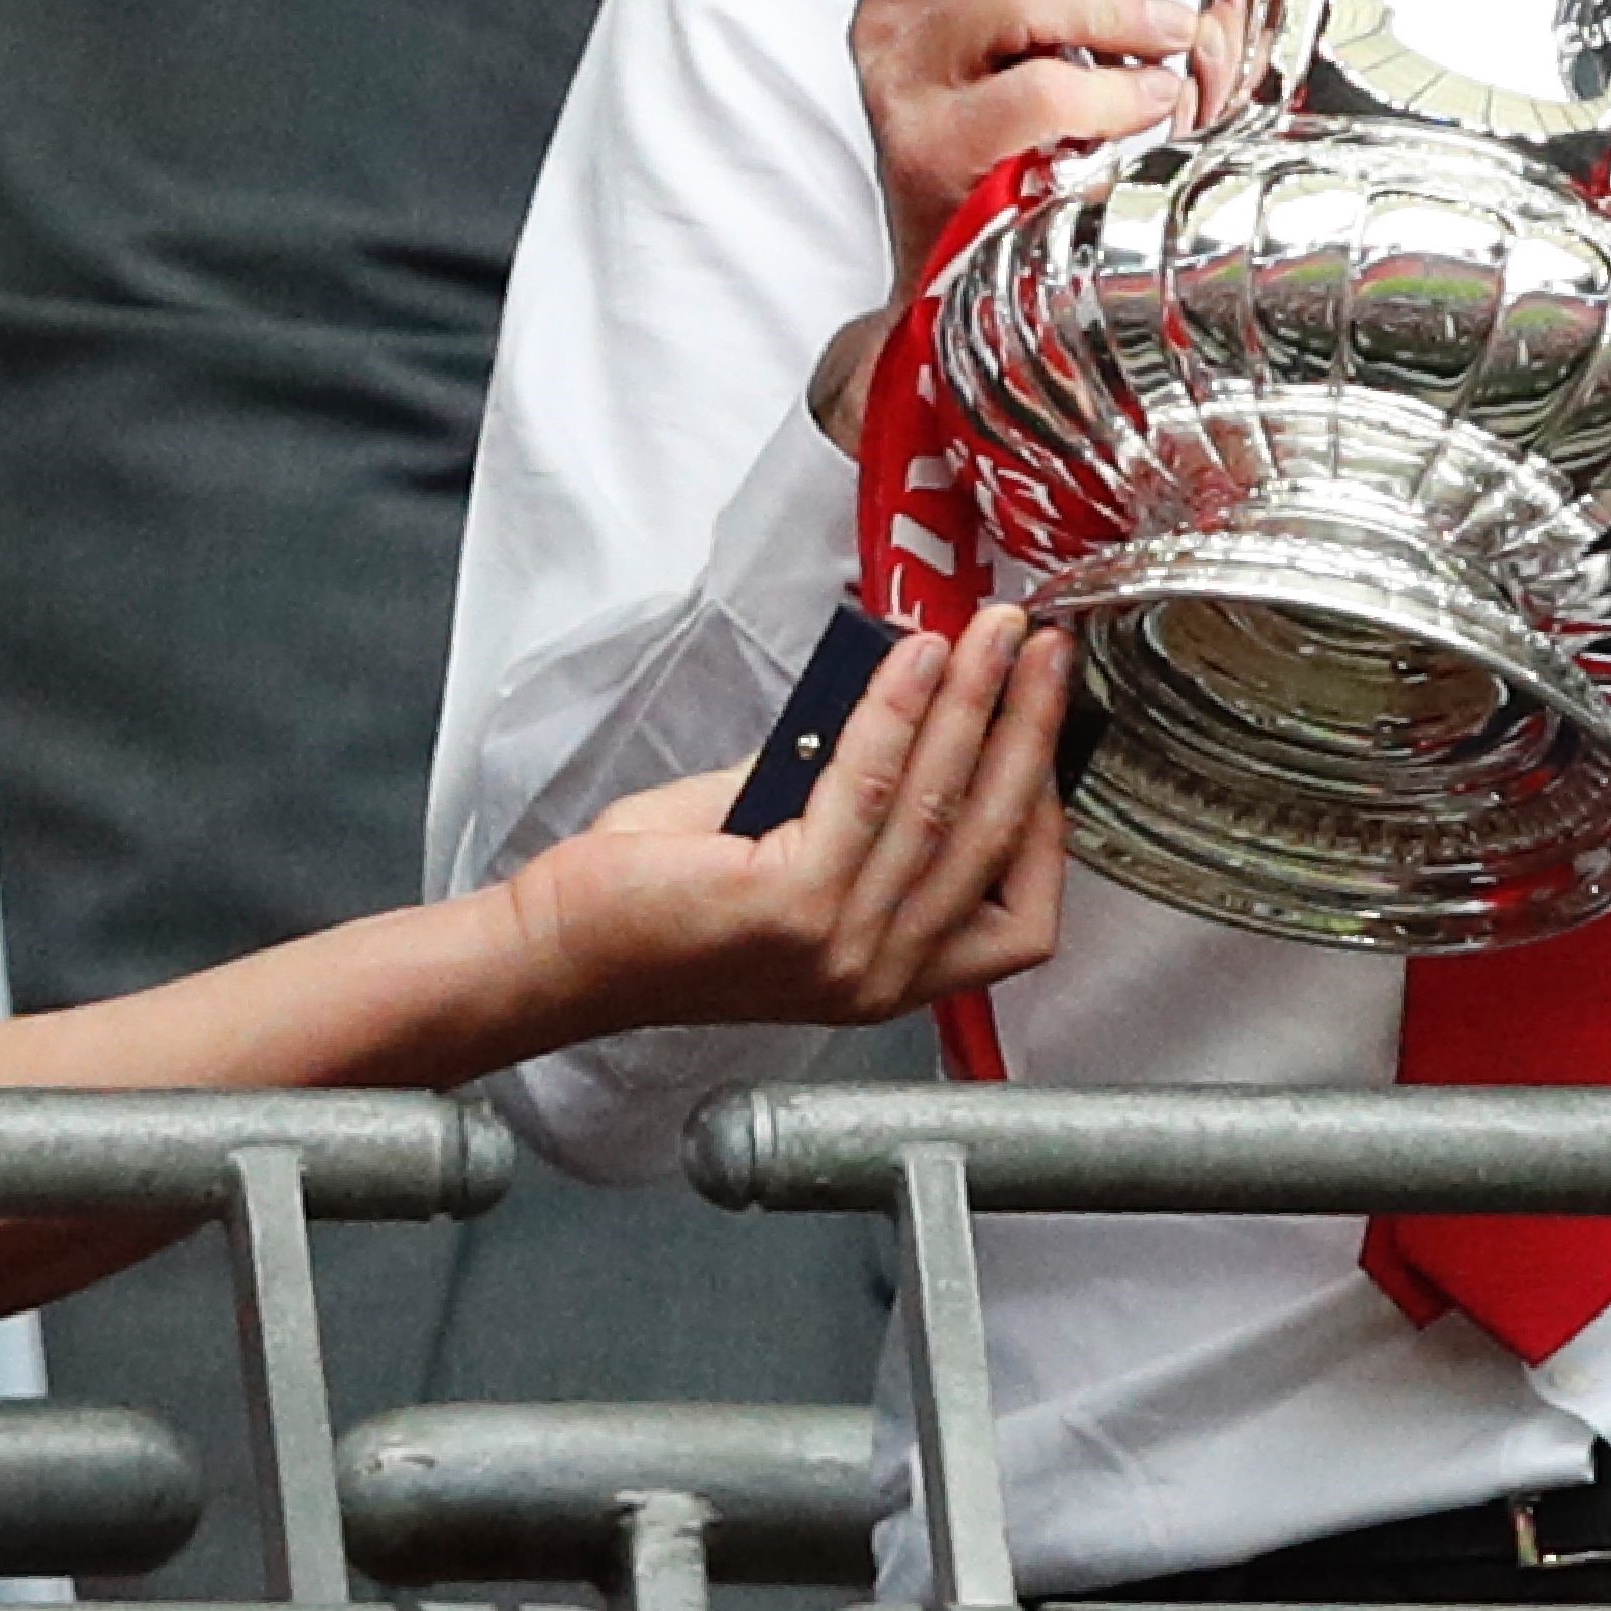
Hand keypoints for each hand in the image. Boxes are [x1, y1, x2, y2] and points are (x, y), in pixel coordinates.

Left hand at [501, 601, 1072, 1031]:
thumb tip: (909, 701)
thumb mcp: (787, 856)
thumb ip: (853, 802)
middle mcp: (881, 976)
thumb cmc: (656, 907)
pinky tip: (913, 660)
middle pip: (990, 839)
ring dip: (975, 702)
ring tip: (989, 634)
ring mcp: (842, 948)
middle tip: (1043, 651)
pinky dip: (898, 711)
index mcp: (893, 976)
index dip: (1044, 817)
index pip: (1018, 916)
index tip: (1047, 730)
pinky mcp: (793, 908)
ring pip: (939, 804)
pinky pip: (868, 787)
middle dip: (1029, 727)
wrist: (563, 949)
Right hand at [851, 0, 1190, 290]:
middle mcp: (882, 24)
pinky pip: (1039, 87)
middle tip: (1156, 18)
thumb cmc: (1000, 154)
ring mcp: (899, 86)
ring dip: (1115, 12)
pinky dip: (1115, 92)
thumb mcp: (1005, 42)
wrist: (957, 277)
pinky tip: (1144, 104)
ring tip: (1158, 52)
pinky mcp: (932, 152)